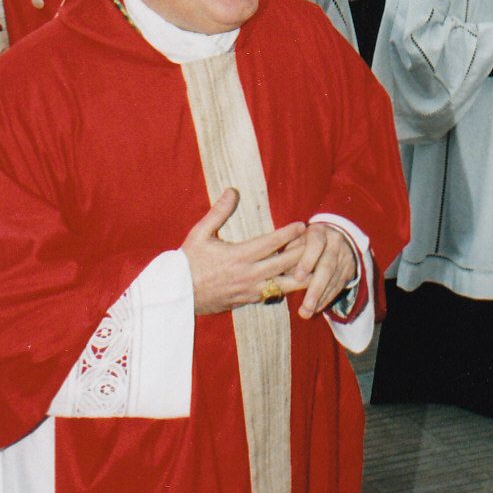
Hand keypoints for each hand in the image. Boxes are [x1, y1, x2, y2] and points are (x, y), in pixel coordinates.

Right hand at [181, 188, 310, 315]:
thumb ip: (218, 212)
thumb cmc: (188, 262)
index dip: (288, 234)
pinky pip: (274, 295)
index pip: (270, 244)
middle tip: (315, 240)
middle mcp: (248, 275)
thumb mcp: (200, 234)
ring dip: (301, 274)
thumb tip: (232, 190)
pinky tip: (297, 281)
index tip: (301, 225)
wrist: (177, 296)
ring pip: (284, 284)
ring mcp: (250, 291)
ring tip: (315, 265)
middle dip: (301, 251)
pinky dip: (288, 287)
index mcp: (238, 257)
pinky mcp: (248, 301)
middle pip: (284, 263)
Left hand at [287, 223, 359, 320]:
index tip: (298, 277)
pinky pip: (338, 286)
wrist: (336, 237)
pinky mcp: (349, 270)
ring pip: (334, 279)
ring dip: (320, 298)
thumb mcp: (298, 239)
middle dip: (316, 287)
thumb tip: (280, 271)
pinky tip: (316, 309)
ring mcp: (344, 257)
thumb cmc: (307, 241)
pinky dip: (326, 299)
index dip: (307, 260)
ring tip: (306, 313)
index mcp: (320, 232)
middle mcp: (335, 243)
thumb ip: (290, 252)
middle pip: (327, 266)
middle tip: (305, 305)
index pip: (316, 244)